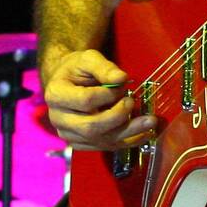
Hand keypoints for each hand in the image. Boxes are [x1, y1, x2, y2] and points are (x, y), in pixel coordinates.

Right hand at [43, 48, 160, 150]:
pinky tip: (143, 133)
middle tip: (133, 103)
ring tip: (149, 122)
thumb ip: (104, 68)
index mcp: (56, 94)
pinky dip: (126, 141)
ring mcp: (69, 134)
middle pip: (91, 127)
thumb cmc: (78, 68)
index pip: (85, 101)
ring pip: (100, 140)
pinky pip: (105, 146)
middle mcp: (58, 118)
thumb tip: (122, 79)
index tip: (122, 86)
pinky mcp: (81, 143)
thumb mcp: (88, 59)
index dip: (108, 95)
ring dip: (128, 133)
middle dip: (118, 117)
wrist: (68, 81)